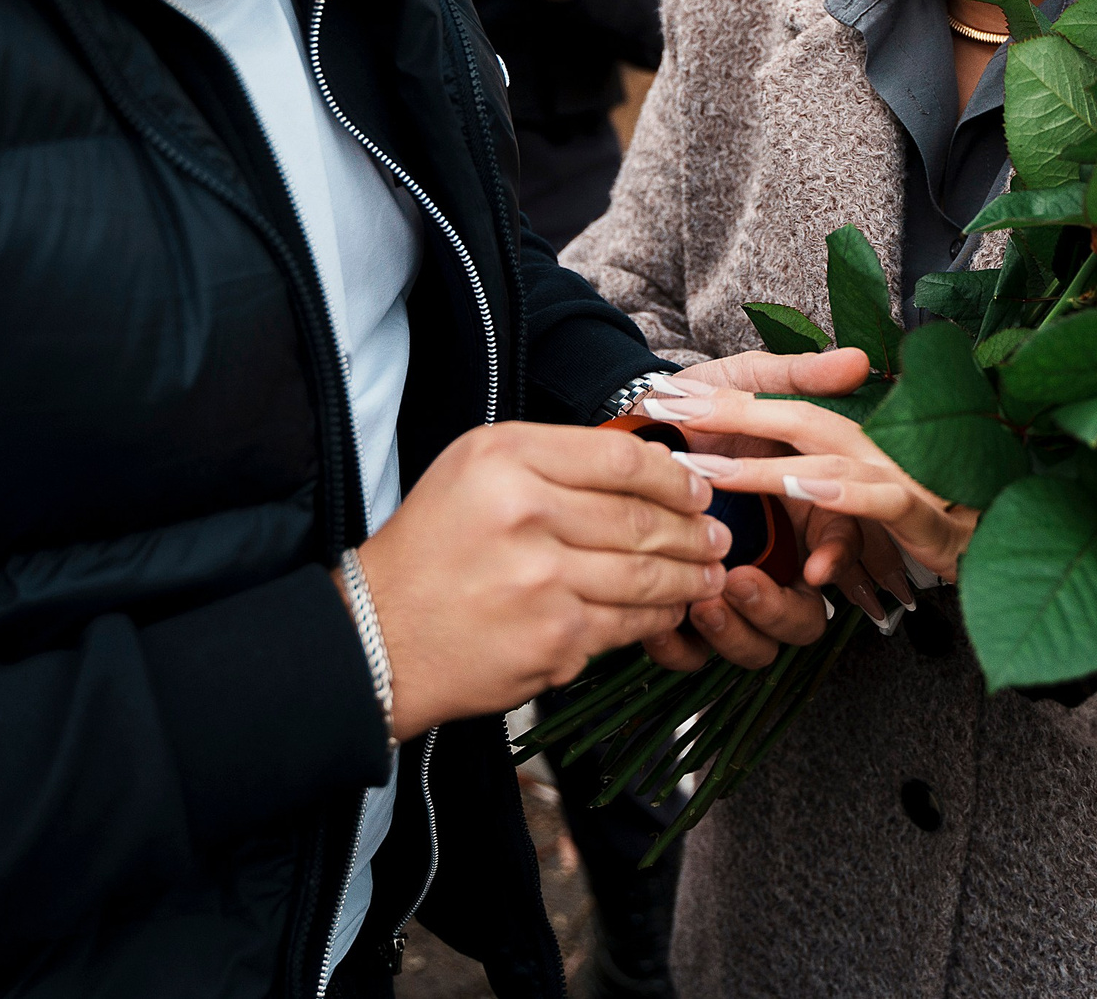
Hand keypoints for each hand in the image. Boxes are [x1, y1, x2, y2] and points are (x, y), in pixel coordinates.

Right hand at [352, 421, 730, 739]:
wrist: (379, 636)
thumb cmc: (431, 550)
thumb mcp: (474, 471)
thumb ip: (551, 461)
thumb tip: (645, 469)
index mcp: (505, 458)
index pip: (620, 457)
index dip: (672, 476)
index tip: (695, 489)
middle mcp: (525, 512)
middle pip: (641, 518)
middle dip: (693, 531)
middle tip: (717, 536)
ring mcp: (543, 580)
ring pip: (646, 574)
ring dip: (689, 576)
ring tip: (709, 573)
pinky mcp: (555, 639)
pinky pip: (630, 623)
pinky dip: (660, 617)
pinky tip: (672, 611)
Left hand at [631, 349, 916, 669]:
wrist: (633, 413)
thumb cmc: (699, 401)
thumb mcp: (749, 380)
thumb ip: (801, 378)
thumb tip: (858, 361)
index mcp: (806, 508)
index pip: (841, 547)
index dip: (838, 562)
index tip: (816, 571)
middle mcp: (780, 559)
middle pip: (803, 618)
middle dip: (775, 610)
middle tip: (736, 582)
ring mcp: (739, 587)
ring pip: (758, 646)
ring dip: (736, 631)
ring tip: (701, 600)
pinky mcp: (692, 610)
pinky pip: (697, 655)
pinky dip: (681, 645)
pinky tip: (666, 621)